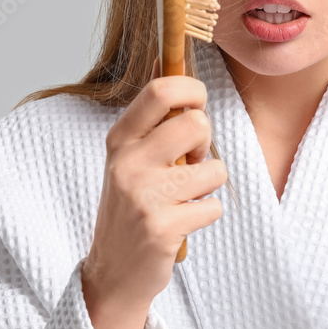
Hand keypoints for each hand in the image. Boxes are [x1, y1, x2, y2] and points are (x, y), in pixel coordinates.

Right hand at [83, 58, 227, 309]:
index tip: (197, 104)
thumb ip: (150, 112)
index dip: (191, 89)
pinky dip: (206, 214)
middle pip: (196, 124)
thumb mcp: (129, 155)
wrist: (113, 271)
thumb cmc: (130, 205)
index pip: (160, 92)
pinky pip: (214, 207)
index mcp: (120, 140)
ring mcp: (144, 196)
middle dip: (206, 141)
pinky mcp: (162, 228)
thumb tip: (161, 57)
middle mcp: (128, 164)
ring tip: (184, 195)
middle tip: (192, 160)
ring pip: (214, 169)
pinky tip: (183, 221)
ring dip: (208, 184)